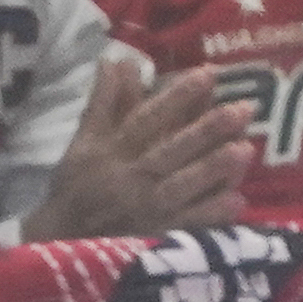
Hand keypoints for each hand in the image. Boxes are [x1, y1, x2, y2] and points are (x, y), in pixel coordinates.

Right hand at [23, 60, 255, 241]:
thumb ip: (103, 102)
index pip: (145, 120)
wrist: (58, 243)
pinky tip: (237, 201)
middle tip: (243, 109)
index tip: (209, 73)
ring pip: (180, 187)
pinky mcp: (153, 237)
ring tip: (245, 149)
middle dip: (205, 131)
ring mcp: (143, 211)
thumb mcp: (83, 142)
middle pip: (169, 151)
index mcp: (110, 152)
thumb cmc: (76, 188)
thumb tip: (115, 58)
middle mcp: (127, 178)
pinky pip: (185, 227)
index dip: (176, 97)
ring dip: (211, 170)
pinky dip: (209, 216)